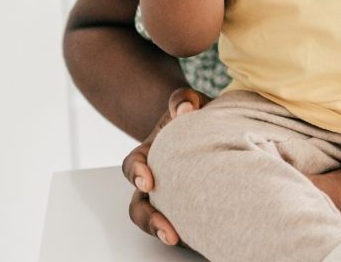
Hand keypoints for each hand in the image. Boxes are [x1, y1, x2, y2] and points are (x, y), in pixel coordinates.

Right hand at [122, 87, 211, 245]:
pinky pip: (182, 219)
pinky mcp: (185, 203)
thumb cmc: (191, 114)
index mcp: (149, 153)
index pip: (133, 166)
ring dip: (165, 231)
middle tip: (169, 231)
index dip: (137, 173)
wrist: (202, 124)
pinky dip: (190, 229)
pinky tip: (208, 233)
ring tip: (183, 241)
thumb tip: (185, 109)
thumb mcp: (187, 102)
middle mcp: (153, 177)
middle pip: (139, 205)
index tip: (148, 180)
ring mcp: (167, 193)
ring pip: (155, 218)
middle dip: (150, 220)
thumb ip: (182, 100)